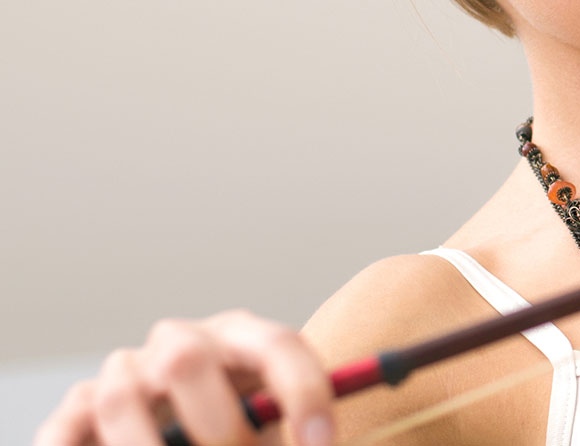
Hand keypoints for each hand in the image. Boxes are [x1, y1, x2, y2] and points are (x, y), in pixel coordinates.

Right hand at [35, 311, 333, 445]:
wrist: (193, 423)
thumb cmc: (246, 431)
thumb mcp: (270, 426)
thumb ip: (278, 428)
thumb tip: (313, 444)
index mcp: (244, 338)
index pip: (279, 347)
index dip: (304, 394)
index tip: (320, 444)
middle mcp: (184, 343)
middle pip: (186, 358)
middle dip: (218, 428)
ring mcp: (128, 370)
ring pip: (120, 394)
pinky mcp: (80, 407)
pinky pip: (65, 430)